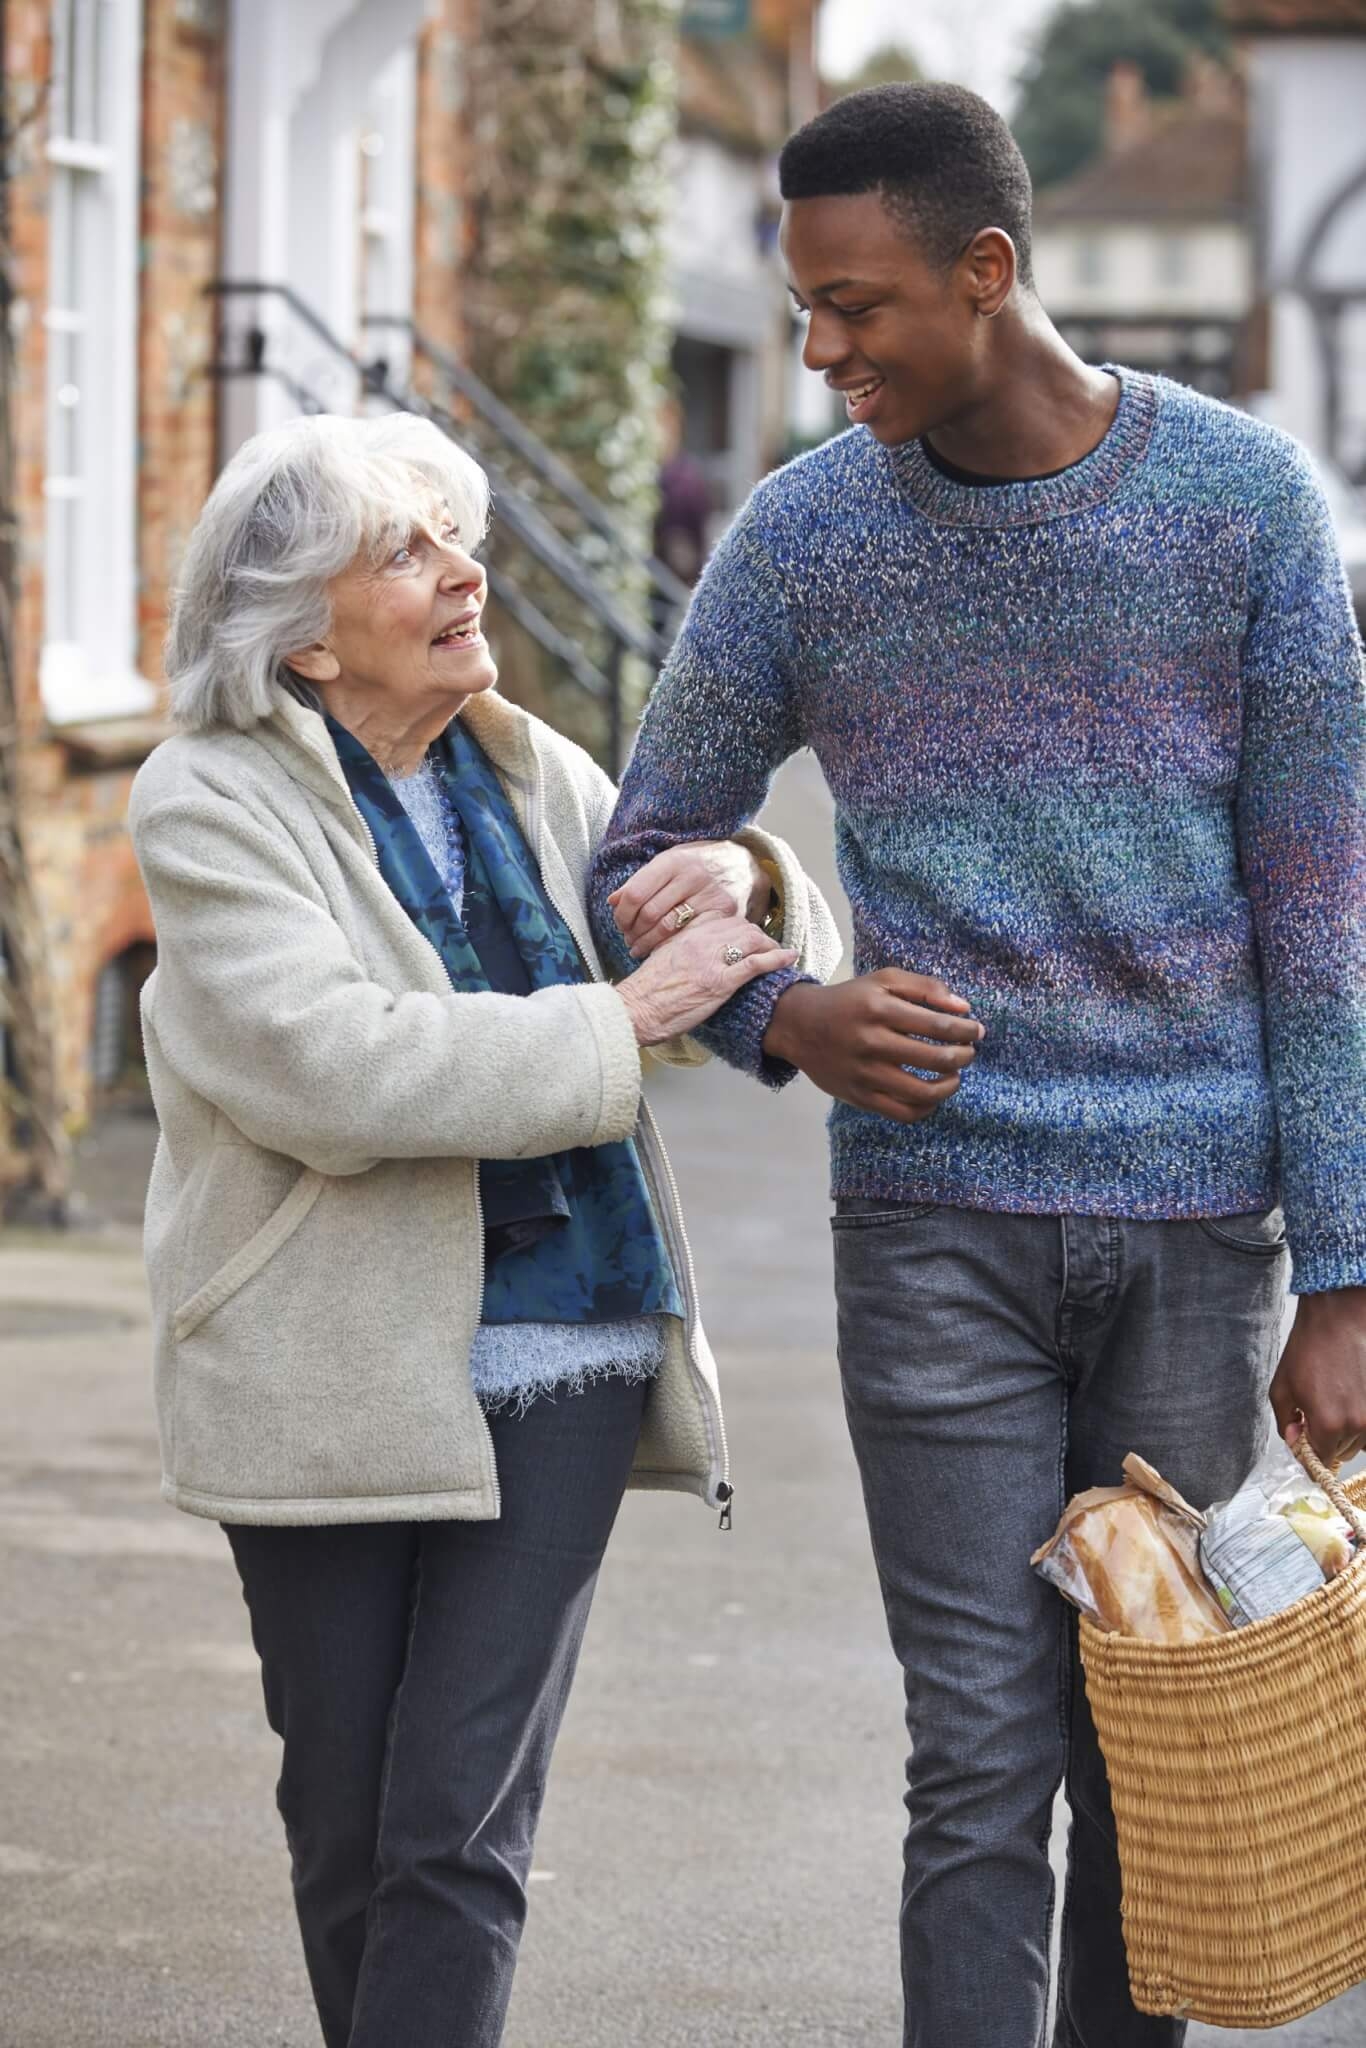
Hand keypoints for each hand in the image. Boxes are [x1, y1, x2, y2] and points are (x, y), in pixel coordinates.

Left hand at [609, 841, 771, 958]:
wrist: (735, 866)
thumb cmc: (690, 869)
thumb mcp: (663, 868)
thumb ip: (637, 884)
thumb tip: (613, 901)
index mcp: (672, 861)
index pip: (635, 894)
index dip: (622, 915)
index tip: (620, 924)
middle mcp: (692, 875)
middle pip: (649, 914)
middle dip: (633, 932)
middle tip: (628, 940)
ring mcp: (709, 894)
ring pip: (667, 928)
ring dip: (647, 942)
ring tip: (638, 947)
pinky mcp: (722, 912)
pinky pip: (687, 935)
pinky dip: (669, 946)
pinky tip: (660, 949)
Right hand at [615, 915, 795, 1046]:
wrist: (635, 1010)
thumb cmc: (644, 993)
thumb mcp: (662, 960)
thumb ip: (680, 952)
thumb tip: (693, 958)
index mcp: (686, 935)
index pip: (723, 920)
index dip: (740, 927)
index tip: (747, 936)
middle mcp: (701, 942)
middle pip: (742, 926)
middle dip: (759, 936)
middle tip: (767, 947)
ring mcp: (712, 961)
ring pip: (752, 940)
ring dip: (771, 946)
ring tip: (780, 954)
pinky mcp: (721, 982)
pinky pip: (756, 963)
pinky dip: (777, 958)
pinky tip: (789, 957)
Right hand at [763, 970, 982, 1123]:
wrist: (799, 1026)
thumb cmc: (849, 1001)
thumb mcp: (883, 981)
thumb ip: (924, 987)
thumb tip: (963, 1008)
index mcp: (879, 1010)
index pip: (938, 1025)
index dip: (967, 1030)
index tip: (977, 1031)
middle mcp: (871, 1043)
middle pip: (936, 1058)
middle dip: (964, 1056)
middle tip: (969, 1052)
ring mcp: (864, 1074)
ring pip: (923, 1092)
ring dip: (950, 1085)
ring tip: (954, 1076)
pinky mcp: (859, 1097)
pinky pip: (903, 1113)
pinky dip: (927, 1108)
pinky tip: (933, 1095)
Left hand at [1271, 1286, 1365, 1467]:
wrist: (1338, 1320)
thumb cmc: (1307, 1350)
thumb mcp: (1282, 1387)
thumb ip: (1285, 1422)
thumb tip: (1295, 1441)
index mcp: (1327, 1424)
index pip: (1320, 1461)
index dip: (1309, 1458)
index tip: (1304, 1450)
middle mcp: (1356, 1425)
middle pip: (1340, 1452)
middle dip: (1325, 1442)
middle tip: (1313, 1419)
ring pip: (1358, 1442)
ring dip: (1344, 1432)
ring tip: (1332, 1404)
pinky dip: (1360, 1424)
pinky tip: (1348, 1402)